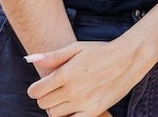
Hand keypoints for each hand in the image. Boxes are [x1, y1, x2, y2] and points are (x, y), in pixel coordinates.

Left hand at [25, 38, 150, 116]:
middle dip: (44, 98)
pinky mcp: (94, 111)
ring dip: (55, 108)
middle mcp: (72, 90)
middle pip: (44, 104)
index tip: (39, 87)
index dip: (34, 90)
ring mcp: (83, 103)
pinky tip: (72, 108)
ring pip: (55, 115)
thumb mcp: (75, 48)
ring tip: (63, 98)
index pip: (36, 91)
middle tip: (52, 91)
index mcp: (65, 74)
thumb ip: (52, 56)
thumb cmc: (100, 51)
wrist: (127, 60)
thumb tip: (29, 59)